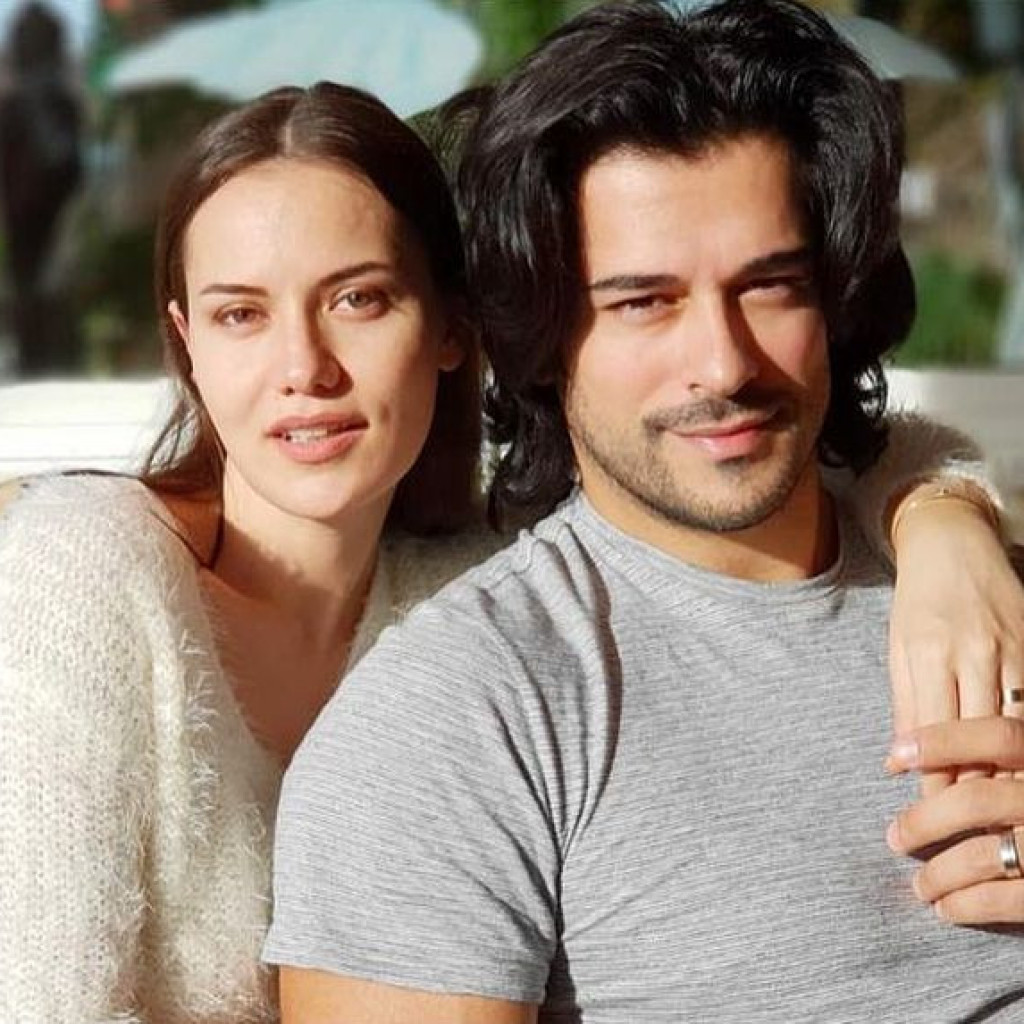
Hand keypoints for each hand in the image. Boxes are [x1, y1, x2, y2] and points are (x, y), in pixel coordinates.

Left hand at [886, 717, 1023, 923]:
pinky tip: (947, 908)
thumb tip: (918, 750)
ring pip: (987, 853)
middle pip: (979, 798)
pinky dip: (968, 905)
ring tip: (919, 885)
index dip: (943, 739)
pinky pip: (1009, 899)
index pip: (1000, 734)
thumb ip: (1004, 762)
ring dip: (940, 873)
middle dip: (924, 819)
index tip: (894, 753)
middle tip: (894, 837)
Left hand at [888, 498, 1023, 796]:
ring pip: (1014, 723)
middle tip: (969, 830)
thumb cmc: (918, 603)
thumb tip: (896, 764)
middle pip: (977, 734)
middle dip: (972, 785)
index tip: (931, 820)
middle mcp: (973, 651)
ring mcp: (1012, 647)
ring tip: (1001, 810)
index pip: (932, 732)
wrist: (953, 544)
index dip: (934, 780)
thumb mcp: (898, 649)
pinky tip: (1022, 763)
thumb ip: (904, 705)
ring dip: (1006, 769)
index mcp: (928, 654)